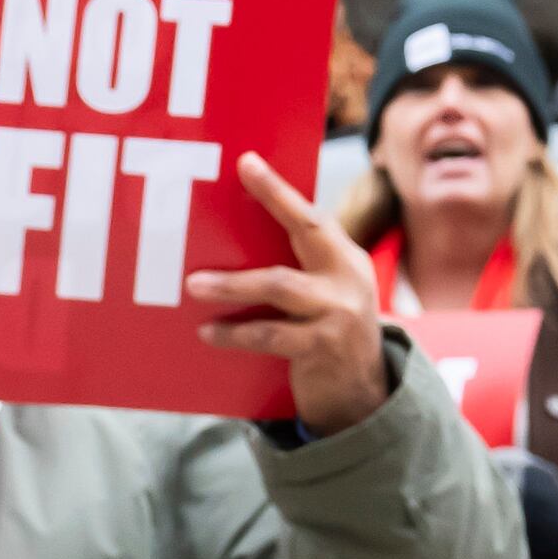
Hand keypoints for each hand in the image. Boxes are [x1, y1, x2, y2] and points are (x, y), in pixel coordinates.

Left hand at [187, 154, 397, 435]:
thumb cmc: (330, 335)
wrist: (362, 395)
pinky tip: (208, 333)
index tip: (248, 162)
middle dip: (270, 203)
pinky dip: (234, 333)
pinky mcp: (322, 347)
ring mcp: (339, 312)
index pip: (312, 216)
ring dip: (231, 284)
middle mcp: (349, 278)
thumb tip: (234, 246)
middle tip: (229, 188)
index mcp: (346, 260)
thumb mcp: (327, 296)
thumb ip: (300, 272)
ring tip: (195, 284)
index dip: (279, 190)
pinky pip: (269, 334)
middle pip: (307, 231)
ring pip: (279, 285)